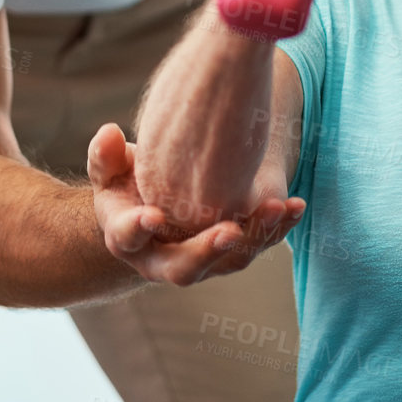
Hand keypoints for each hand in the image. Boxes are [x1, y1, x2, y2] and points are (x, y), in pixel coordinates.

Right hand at [88, 122, 305, 286]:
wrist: (151, 212)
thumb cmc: (127, 184)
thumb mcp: (110, 167)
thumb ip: (105, 154)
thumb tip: (110, 133)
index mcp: (127, 240)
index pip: (129, 237)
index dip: (138, 228)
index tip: (152, 214)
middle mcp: (164, 261)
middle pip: (185, 268)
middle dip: (208, 250)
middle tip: (229, 231)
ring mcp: (203, 260)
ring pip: (230, 260)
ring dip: (256, 237)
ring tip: (276, 208)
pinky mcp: (232, 252)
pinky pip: (257, 245)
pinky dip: (278, 227)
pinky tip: (295, 206)